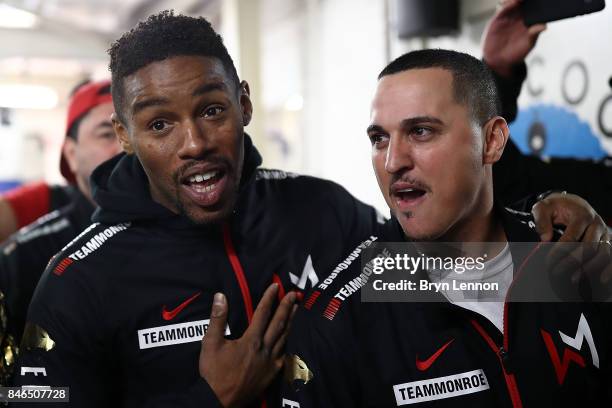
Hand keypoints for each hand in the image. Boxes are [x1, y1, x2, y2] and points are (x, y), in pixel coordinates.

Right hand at [200, 284, 297, 406]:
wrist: (219, 401)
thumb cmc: (214, 373)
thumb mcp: (210, 343)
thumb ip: (218, 319)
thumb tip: (220, 296)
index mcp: (251, 340)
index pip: (263, 313)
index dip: (269, 298)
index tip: (275, 286)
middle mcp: (265, 349)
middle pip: (279, 323)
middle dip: (287, 307)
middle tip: (294, 294)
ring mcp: (271, 362)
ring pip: (285, 338)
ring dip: (291, 322)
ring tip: (296, 310)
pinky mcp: (272, 374)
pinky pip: (284, 354)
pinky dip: (287, 343)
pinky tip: (289, 339)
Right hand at [482, 0, 545, 76]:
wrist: (499, 62)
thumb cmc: (516, 54)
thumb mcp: (528, 45)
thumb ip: (534, 34)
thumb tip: (544, 26)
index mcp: (528, 21)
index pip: (534, 8)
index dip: (536, 2)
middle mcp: (518, 17)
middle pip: (523, 3)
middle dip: (526, 0)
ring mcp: (508, 17)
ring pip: (512, 3)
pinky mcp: (497, 20)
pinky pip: (502, 9)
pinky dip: (507, 4)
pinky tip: (512, 3)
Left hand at [532, 193, 611, 292]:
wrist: (574, 203)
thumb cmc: (558, 207)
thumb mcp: (544, 207)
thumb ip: (541, 220)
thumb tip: (545, 239)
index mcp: (582, 215)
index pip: (572, 237)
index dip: (559, 251)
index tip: (549, 261)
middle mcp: (597, 224)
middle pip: (589, 247)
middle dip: (572, 262)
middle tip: (557, 272)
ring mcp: (605, 234)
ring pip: (603, 253)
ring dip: (589, 268)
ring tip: (573, 279)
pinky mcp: (609, 241)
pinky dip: (609, 269)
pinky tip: (601, 280)